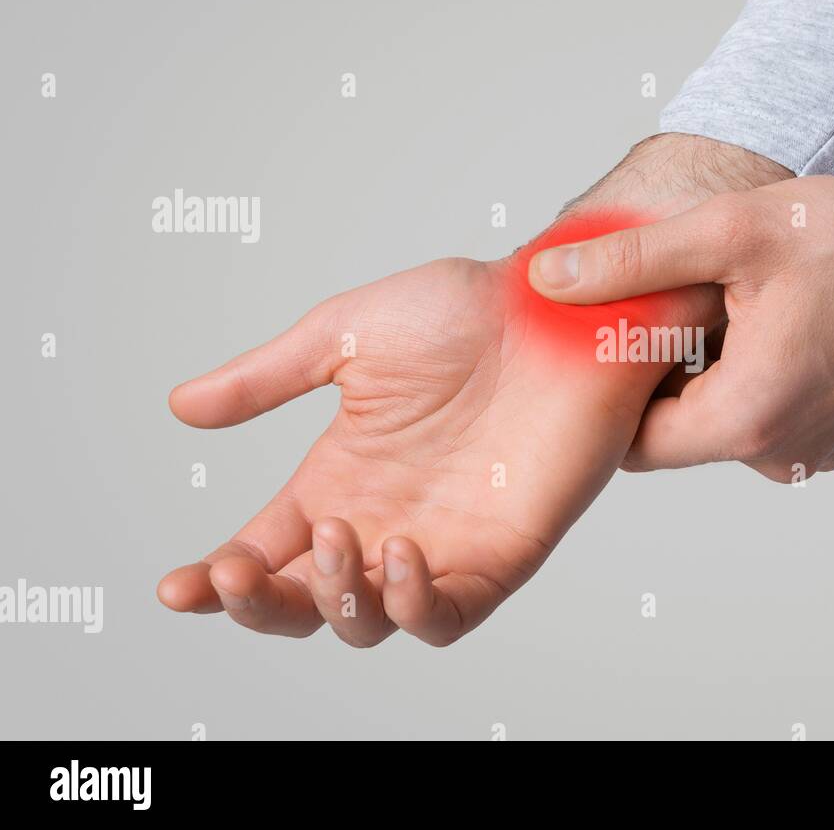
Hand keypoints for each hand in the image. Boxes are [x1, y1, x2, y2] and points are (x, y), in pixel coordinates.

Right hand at [159, 133, 790, 645]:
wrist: (560, 308)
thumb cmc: (467, 311)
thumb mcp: (347, 333)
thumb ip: (269, 378)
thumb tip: (180, 407)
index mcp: (339, 477)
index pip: (264, 551)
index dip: (217, 581)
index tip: (176, 586)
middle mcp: (383, 520)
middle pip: (303, 603)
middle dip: (258, 604)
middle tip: (239, 569)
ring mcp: (442, 543)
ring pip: (368, 622)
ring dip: (335, 599)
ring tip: (339, 535)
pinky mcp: (502, 554)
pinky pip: (447, 616)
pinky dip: (415, 607)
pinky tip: (401, 557)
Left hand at [528, 126, 833, 480]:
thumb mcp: (730, 233)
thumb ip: (630, 263)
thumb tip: (550, 282)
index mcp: (746, 419)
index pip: (630, 440)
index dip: (609, 387)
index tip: (608, 334)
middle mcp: (777, 455)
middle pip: (672, 432)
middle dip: (656, 371)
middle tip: (662, 302)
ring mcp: (810, 452)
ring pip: (716, 421)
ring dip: (702, 370)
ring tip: (718, 301)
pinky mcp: (831, 437)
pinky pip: (760, 417)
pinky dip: (744, 376)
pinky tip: (762, 318)